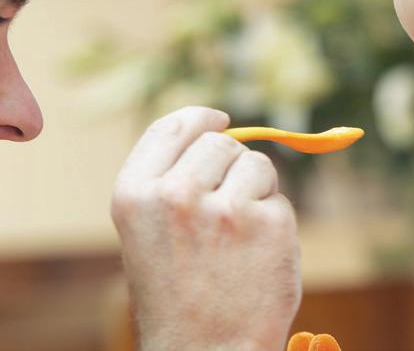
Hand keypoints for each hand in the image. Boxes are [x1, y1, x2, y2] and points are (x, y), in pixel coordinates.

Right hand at [111, 106, 301, 350]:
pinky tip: (256, 256)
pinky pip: (279, 199)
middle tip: (225, 207)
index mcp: (134, 194)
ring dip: (255, 190)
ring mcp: (224, 209)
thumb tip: (219, 130)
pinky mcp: (268, 225)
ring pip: (255, 164)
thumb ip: (171, 178)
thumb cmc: (176, 295)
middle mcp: (175, 194)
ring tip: (237, 238)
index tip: (220, 117)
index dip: (200, 117)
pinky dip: (274, 220)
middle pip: (220, 141)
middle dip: (230, 164)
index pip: (172, 127)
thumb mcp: (148, 233)